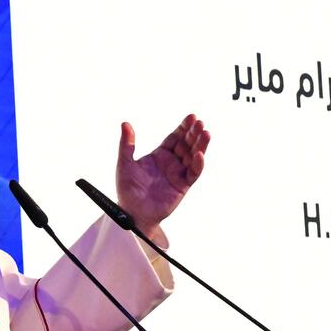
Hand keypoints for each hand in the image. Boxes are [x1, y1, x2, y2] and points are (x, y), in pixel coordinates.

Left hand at [115, 114, 208, 245]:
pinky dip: (198, 164)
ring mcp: (178, 174)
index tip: (191, 117)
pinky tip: (199, 154)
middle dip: (194, 133)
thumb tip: (125, 123)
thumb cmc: (127, 190)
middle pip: (186, 144)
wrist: (132, 213)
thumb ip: (126, 144)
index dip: (183, 128)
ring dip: (200, 145)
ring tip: (205, 133)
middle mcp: (171, 163)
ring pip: (193, 156)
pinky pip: (193, 173)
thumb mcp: (125, 164)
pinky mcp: (182, 186)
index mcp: (160, 155)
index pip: (175, 138)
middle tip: (199, 123)